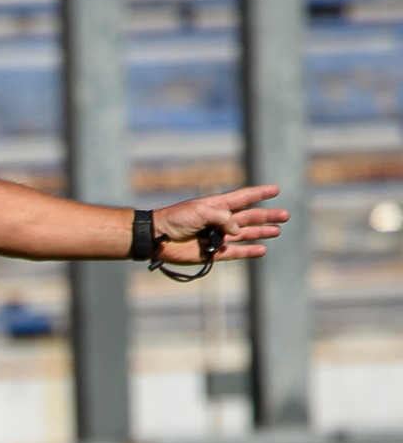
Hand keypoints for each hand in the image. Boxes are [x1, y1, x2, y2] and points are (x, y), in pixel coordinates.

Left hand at [153, 185, 288, 263]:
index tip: (276, 189)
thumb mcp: (202, 211)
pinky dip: (248, 251)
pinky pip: (235, 252)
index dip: (260, 193)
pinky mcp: (214, 252)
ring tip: (277, 231)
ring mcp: (218, 236)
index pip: (244, 197)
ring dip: (261, 232)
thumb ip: (224, 218)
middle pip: (250, 217)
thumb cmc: (177, 219)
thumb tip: (239, 232)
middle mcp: (221, 220)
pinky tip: (262, 249)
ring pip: (246, 234)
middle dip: (267, 216)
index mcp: (218, 205)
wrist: (158, 237)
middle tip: (285, 215)